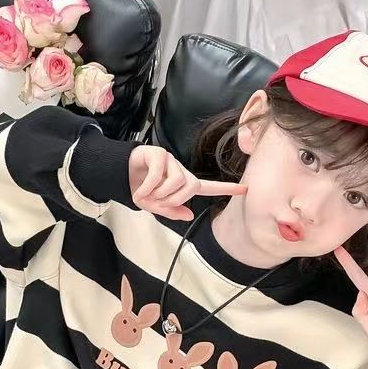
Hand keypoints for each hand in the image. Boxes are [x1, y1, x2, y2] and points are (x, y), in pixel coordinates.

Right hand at [128, 145, 246, 219]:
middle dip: (174, 200)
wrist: (121, 174)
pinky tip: (140, 191)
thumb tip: (190, 214)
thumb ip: (171, 211)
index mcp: (184, 184)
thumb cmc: (141, 188)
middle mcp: (181, 170)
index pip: (209, 186)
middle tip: (158, 203)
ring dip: (161, 194)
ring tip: (148, 195)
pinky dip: (148, 187)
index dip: (227, 188)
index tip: (246, 189)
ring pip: (177, 181)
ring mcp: (170, 160)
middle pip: (191, 187)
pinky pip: (158, 175)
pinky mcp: (157, 153)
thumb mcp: (155, 206)